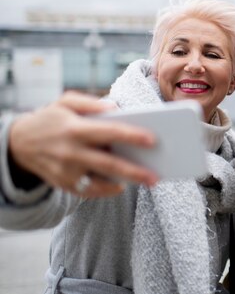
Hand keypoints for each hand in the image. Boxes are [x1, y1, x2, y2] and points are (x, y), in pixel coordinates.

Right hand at [8, 91, 158, 197]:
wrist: (18, 143)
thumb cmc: (51, 119)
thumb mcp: (65, 102)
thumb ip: (91, 102)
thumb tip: (116, 108)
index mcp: (74, 129)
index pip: (109, 132)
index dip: (131, 136)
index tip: (152, 140)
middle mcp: (70, 152)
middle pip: (108, 164)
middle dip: (135, 171)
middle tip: (156, 175)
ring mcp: (66, 172)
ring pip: (101, 182)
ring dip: (125, 182)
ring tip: (148, 179)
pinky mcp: (64, 185)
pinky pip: (91, 191)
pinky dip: (108, 189)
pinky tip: (122, 184)